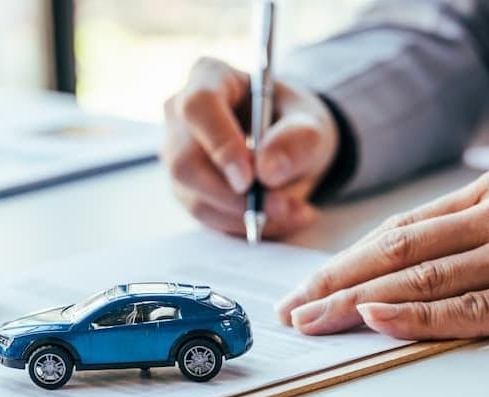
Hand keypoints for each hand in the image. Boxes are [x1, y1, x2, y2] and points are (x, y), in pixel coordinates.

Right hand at [162, 57, 338, 238]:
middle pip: (185, 162)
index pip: (198, 107)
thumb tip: (267, 171)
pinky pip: (206, 217)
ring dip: (245, 216)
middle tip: (281, 205)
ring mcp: (176, 153)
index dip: (220, 144)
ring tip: (293, 211)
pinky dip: (244, 226)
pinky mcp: (184, 188)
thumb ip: (297, 141)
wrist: (290, 146)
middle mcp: (180, 114)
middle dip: (234, 195)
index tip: (249, 179)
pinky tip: (277, 217)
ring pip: (194, 197)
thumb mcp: (312, 125)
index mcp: (209, 77)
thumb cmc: (295, 123)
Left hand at [275, 169, 488, 339]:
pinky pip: (470, 307)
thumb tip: (430, 260)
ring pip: (422, 277)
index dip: (349, 259)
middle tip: (292, 309)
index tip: (311, 284)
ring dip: (358, 301)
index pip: (402, 228)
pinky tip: (376, 320)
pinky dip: (416, 315)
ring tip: (314, 321)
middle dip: (336, 281)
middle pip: (397, 250)